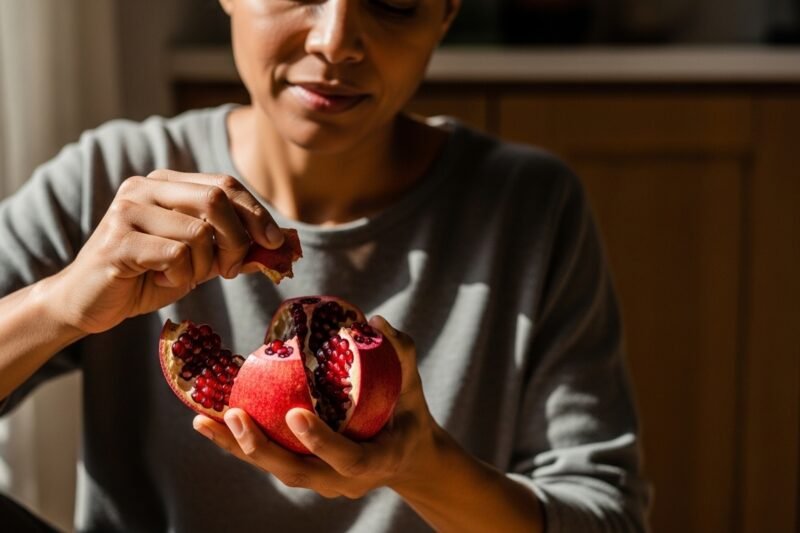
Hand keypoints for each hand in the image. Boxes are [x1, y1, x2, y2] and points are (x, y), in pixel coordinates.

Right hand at [49, 170, 283, 333]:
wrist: (89, 303)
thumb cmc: (146, 278)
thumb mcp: (198, 260)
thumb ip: (230, 248)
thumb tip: (278, 247)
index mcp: (166, 184)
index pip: (225, 184)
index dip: (257, 213)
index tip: (276, 242)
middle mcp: (145, 188)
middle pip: (216, 199)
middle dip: (237, 240)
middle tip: (231, 269)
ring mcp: (128, 211)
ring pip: (199, 232)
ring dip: (204, 266)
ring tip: (183, 277)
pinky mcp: (119, 241)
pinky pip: (176, 255)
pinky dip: (180, 276)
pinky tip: (160, 281)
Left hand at [193, 316, 441, 498]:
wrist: (407, 459)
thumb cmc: (409, 416)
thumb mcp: (414, 388)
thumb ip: (402, 354)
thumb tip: (375, 320)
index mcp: (376, 461)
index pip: (348, 459)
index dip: (321, 442)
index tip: (295, 414)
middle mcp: (343, 481)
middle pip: (298, 472)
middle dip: (262, 449)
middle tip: (235, 416)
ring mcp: (322, 482)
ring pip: (276, 470)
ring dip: (239, 448)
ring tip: (206, 422)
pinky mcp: (304, 474)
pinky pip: (270, 462)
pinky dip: (239, 445)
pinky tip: (210, 422)